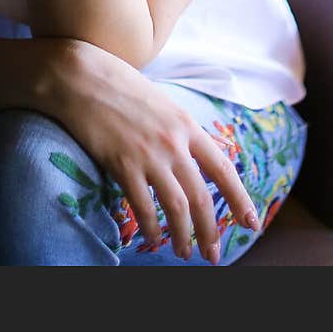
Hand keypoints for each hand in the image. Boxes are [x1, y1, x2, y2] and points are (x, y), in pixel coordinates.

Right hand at [47, 39, 260, 263]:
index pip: (224, 168)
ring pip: (177, 208)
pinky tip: (151, 238)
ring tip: (184, 253)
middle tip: (214, 255)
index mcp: (187, 125)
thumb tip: (209, 147)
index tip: (250, 222)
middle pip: (202, 197)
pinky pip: (142, 207)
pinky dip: (150, 228)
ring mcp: (149, 154)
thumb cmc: (120, 85)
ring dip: (183, 237)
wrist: (81, 76)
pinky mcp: (122, 164)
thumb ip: (184, 129)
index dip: (240, 199)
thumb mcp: (163, 102)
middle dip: (212, 231)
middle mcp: (174, 142)